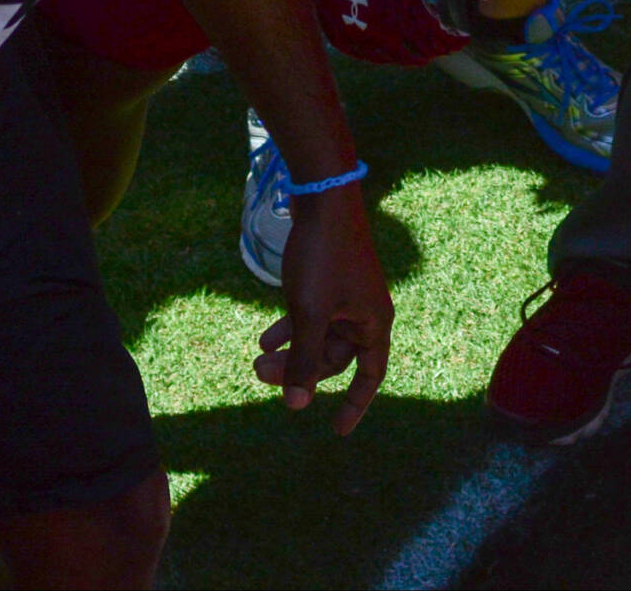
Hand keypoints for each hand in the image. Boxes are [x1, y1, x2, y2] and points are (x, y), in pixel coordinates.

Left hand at [254, 183, 390, 434]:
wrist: (322, 198)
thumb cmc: (323, 257)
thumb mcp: (311, 313)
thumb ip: (305, 359)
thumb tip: (298, 405)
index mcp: (374, 324)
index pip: (370, 376)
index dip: (354, 405)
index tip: (338, 432)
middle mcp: (365, 313)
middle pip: (333, 357)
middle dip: (300, 370)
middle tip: (259, 374)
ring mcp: (346, 296)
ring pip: (318, 336)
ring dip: (290, 350)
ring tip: (256, 360)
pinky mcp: (329, 281)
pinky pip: (311, 316)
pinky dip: (290, 327)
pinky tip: (266, 338)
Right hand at [303, 0, 488, 64]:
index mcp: (405, 16)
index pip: (436, 42)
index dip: (454, 42)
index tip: (464, 37)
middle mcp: (379, 32)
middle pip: (413, 54)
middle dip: (432, 50)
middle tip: (442, 42)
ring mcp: (353, 30)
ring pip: (384, 57)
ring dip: (405, 54)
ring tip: (415, 48)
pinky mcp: (332, 23)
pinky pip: (355, 51)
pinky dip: (373, 53)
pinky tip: (378, 48)